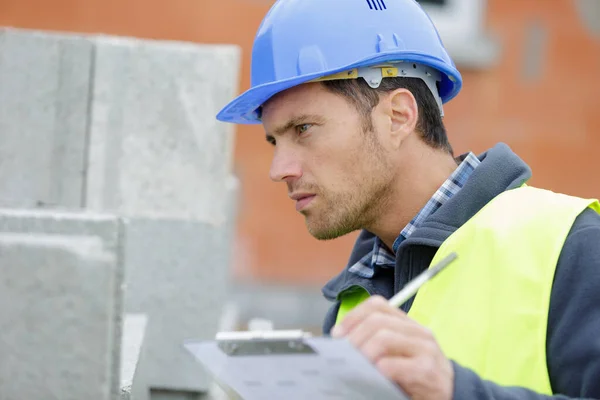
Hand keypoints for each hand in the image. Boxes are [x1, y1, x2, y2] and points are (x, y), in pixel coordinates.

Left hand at [331, 295, 453, 399]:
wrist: (452, 394)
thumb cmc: (417, 375)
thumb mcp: (398, 353)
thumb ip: (376, 343)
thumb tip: (341, 342)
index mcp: (408, 324)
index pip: (378, 305)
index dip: (353, 316)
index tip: (337, 335)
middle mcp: (418, 331)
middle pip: (377, 321)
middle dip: (354, 337)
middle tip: (343, 354)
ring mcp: (425, 349)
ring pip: (384, 338)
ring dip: (363, 352)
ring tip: (356, 365)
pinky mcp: (427, 371)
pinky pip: (395, 365)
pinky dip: (378, 369)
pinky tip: (374, 376)